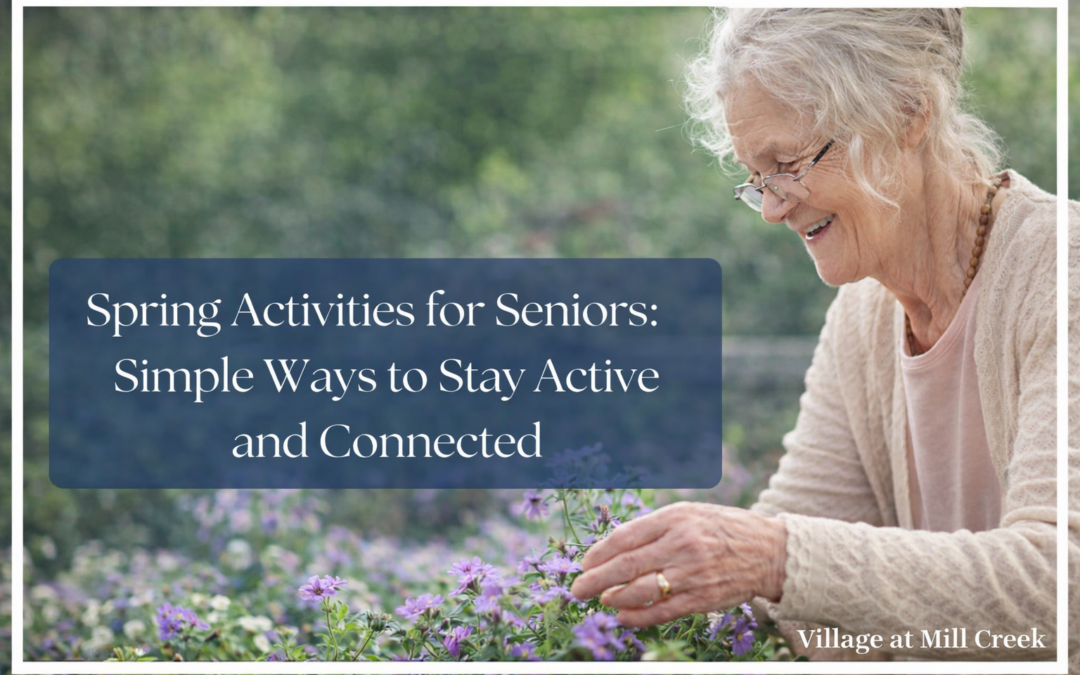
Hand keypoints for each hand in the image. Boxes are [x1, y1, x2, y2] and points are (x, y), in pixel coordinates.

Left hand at [569, 502, 786, 627]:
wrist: (769, 551)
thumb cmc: (721, 529)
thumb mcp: (689, 514)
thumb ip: (654, 528)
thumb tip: (612, 548)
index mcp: (675, 518)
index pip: (626, 537)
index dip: (599, 552)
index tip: (584, 562)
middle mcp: (682, 544)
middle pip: (627, 565)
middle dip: (596, 579)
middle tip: (577, 589)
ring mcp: (692, 573)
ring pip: (642, 590)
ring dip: (615, 598)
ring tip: (602, 600)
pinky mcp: (703, 598)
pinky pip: (663, 611)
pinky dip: (639, 616)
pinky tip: (622, 616)